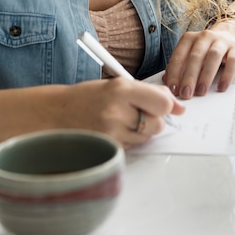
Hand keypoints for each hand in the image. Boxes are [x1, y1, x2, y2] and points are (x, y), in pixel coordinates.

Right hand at [54, 79, 184, 148]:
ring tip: (122, 120)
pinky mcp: (106, 149)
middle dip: (154, 119)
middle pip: (157, 123)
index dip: (167, 104)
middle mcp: (116, 111)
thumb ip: (150, 93)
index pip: (162, 102)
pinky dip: (129, 140)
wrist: (55, 114)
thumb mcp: (118, 85)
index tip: (165, 105)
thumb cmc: (89, 97)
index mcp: (121, 89)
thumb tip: (179, 106)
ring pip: (147, 137)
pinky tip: (114, 131)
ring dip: (141, 131)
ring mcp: (110, 133)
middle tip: (138, 112)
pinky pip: (132, 147)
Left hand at [162, 20, 234, 98]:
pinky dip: (227, 75)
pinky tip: (222, 87)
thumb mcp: (190, 54)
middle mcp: (205, 37)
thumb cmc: (205, 50)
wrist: (230, 35)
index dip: (175, 73)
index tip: (173, 90)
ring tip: (201, 92)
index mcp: (189, 38)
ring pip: (213, 56)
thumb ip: (179, 66)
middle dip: (189, 76)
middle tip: (185, 94)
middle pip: (195, 56)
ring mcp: (221, 41)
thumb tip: (167, 81)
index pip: (179, 55)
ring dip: (206, 75)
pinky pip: (232, 61)